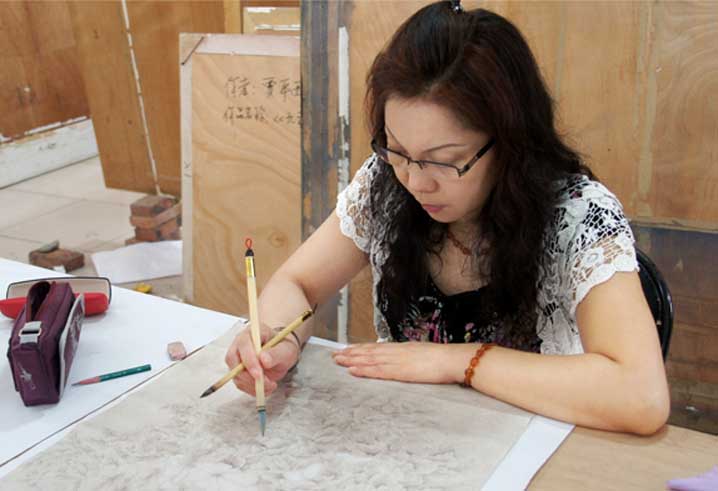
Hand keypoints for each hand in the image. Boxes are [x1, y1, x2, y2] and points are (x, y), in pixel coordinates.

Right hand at [225, 321, 300, 395]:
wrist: (281, 353)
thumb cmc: (283, 348)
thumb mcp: (286, 349)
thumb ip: (275, 353)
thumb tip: (263, 360)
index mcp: (252, 332)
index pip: (243, 344)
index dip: (249, 360)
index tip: (259, 374)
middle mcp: (240, 343)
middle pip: (233, 360)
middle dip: (249, 376)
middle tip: (266, 384)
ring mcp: (236, 357)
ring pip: (235, 374)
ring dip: (251, 385)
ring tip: (270, 386)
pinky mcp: (237, 370)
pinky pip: (239, 383)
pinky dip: (251, 389)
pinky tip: (265, 388)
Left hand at [332, 342, 455, 383]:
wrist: (451, 359)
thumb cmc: (442, 358)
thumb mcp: (423, 353)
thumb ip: (411, 356)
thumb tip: (404, 359)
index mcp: (402, 348)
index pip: (377, 347)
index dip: (361, 348)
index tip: (348, 348)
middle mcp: (396, 352)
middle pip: (369, 352)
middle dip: (351, 353)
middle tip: (335, 355)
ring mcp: (397, 361)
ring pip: (369, 360)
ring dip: (352, 360)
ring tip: (338, 361)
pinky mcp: (400, 372)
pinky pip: (378, 371)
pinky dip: (364, 370)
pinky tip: (353, 370)